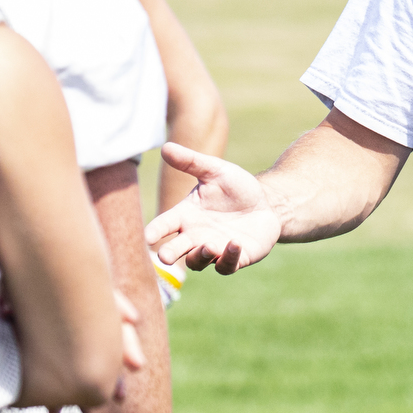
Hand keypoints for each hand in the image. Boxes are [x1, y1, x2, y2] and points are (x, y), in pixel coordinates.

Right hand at [143, 142, 281, 274]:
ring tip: (208, 245)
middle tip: (165, 256)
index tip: (147, 237)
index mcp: (185, 215)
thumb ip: (191, 162)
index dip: (154, 232)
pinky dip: (228, 258)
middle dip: (169, 254)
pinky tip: (235, 244)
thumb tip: (165, 147)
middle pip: (175, 250)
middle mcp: (195, 236)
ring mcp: (214, 250)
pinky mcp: (235, 259)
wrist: (265, 203)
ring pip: (198, 261)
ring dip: (201, 256)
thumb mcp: (216, 171)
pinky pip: (226, 266)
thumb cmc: (235, 188)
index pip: (163, 225)